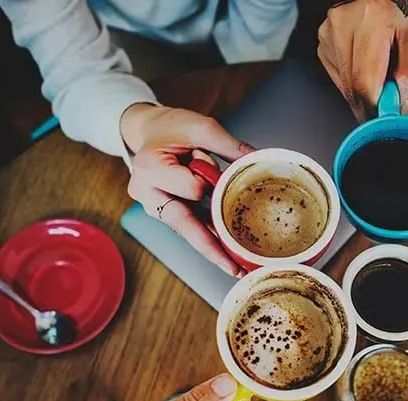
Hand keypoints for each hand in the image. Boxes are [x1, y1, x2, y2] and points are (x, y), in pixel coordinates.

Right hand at [121, 103, 255, 276]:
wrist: (147, 130)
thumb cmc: (170, 126)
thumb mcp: (201, 127)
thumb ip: (229, 146)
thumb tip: (261, 162)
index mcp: (150, 168)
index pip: (192, 188)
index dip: (209, 182)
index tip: (210, 167)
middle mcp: (146, 192)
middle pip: (184, 225)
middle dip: (210, 248)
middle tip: (233, 268)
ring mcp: (153, 205)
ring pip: (188, 231)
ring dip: (212, 247)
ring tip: (236, 267)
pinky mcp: (164, 211)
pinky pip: (189, 226)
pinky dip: (208, 236)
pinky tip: (226, 252)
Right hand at [318, 0, 407, 119]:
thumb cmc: (402, 5)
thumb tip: (400, 104)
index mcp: (371, 19)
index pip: (365, 80)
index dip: (376, 107)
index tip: (387, 118)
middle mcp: (343, 24)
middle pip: (352, 86)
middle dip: (373, 100)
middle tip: (390, 96)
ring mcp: (329, 33)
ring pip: (343, 86)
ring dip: (363, 90)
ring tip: (379, 68)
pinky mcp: (323, 42)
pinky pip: (337, 76)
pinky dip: (353, 79)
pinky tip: (365, 63)